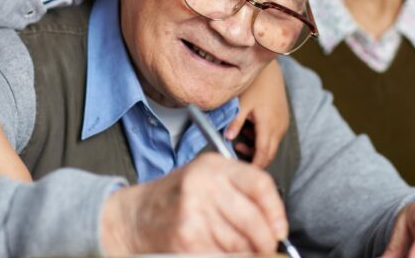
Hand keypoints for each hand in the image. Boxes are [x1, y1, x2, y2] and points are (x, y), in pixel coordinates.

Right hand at [100, 152, 287, 253]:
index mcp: (213, 166)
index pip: (260, 184)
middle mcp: (204, 184)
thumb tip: (275, 227)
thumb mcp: (207, 181)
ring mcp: (193, 212)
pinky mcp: (186, 239)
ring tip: (228, 247)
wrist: (134, 217)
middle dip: (264, 242)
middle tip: (264, 248)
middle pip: (254, 220)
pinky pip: (222, 257)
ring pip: (240, 244)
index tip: (280, 230)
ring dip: (242, 253)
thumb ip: (240, 194)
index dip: (276, 212)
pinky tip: (213, 251)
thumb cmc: (175, 199)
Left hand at [226, 60, 288, 167]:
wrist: (270, 68)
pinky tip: (251, 129)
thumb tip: (226, 139)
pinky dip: (262, 139)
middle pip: (269, 154)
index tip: (243, 173)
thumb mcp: (241, 103)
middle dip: (255, 160)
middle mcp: (279, 127)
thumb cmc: (256, 83)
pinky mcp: (283, 119)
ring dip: (258, 149)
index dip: (254, 166)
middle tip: (237, 159)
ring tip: (240, 141)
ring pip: (272, 146)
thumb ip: (235, 123)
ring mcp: (283, 123)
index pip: (263, 154)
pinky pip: (274, 136)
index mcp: (269, 125)